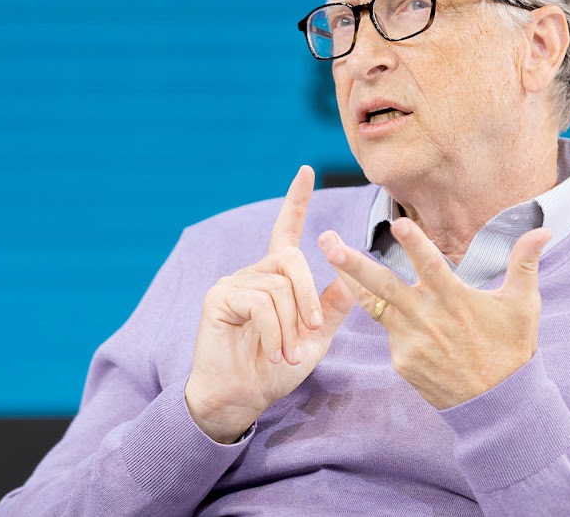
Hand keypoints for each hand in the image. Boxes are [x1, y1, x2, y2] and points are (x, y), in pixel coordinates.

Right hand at [185, 166, 355, 442]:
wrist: (239, 398)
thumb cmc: (273, 371)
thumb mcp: (313, 340)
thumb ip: (330, 309)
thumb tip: (351, 276)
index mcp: (275, 279)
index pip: (285, 231)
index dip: (296, 201)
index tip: (306, 170)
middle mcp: (252, 274)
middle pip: (291, 261)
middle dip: (308, 296)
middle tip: (312, 331)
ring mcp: (232, 283)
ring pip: (278, 287)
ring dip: (291, 326)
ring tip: (289, 355)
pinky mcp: (218, 298)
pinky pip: (259, 303)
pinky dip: (275, 332)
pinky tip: (274, 353)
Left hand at [318, 218, 551, 408]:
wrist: (497, 405)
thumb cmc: (511, 349)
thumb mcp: (523, 306)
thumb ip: (525, 264)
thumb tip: (543, 230)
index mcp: (455, 299)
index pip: (431, 265)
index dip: (415, 243)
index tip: (398, 223)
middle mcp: (427, 318)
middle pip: (383, 284)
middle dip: (351, 263)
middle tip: (326, 241)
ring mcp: (410, 341)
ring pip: (374, 305)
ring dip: (350, 282)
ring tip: (330, 258)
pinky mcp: (401, 360)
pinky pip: (390, 332)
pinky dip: (390, 320)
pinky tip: (401, 317)